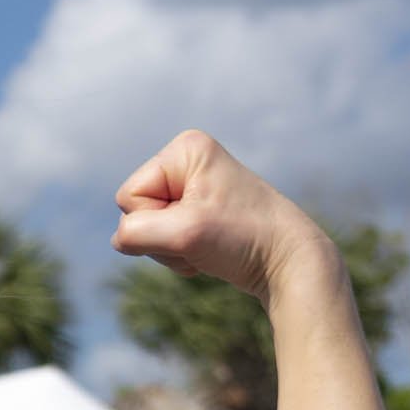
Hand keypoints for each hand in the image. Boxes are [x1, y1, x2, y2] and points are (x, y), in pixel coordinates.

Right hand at [111, 130, 331, 298]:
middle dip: (163, 236)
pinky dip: (179, 254)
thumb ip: (133, 233)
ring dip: (172, 249)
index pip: (129, 195)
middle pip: (135, 211)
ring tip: (209, 246)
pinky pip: (162, 238)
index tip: (197, 223)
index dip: (155, 219)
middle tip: (203, 238)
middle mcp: (187, 161)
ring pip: (146, 229)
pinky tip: (209, 251)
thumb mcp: (181, 233)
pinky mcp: (198, 211)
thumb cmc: (242, 238)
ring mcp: (192, 187)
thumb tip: (122, 240)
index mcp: (185, 149)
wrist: (288, 261)